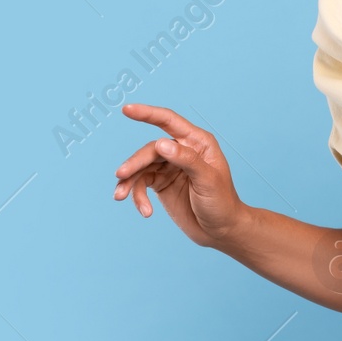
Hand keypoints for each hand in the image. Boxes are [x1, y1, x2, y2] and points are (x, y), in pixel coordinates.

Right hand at [112, 103, 246, 247]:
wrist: (221, 231)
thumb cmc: (222, 202)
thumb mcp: (208, 180)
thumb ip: (187, 160)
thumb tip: (161, 143)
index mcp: (197, 143)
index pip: (169, 121)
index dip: (147, 113)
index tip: (127, 109)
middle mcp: (181, 151)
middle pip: (150, 150)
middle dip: (134, 162)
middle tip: (120, 175)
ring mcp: (170, 167)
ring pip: (141, 167)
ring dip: (129, 181)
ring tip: (119, 197)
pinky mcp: (161, 183)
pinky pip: (141, 184)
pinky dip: (137, 196)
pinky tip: (144, 212)